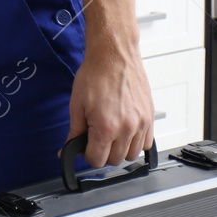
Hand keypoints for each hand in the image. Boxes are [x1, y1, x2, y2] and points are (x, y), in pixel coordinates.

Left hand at [64, 41, 154, 166]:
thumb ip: (74, 132)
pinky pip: (146, 144)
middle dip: (103, 153)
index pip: (97, 160)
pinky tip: (125, 131)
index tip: (85, 146)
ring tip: (110, 134)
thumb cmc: (95, 75)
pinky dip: (136, 143)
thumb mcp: (76, 105)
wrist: (114, 56)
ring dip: (120, 150)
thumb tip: (67, 151)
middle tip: (95, 137)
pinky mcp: (150, 118)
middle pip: (115, 160)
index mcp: (105, 127)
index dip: (87, 155)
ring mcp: (141, 124)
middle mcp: (126, 128)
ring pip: (132, 155)